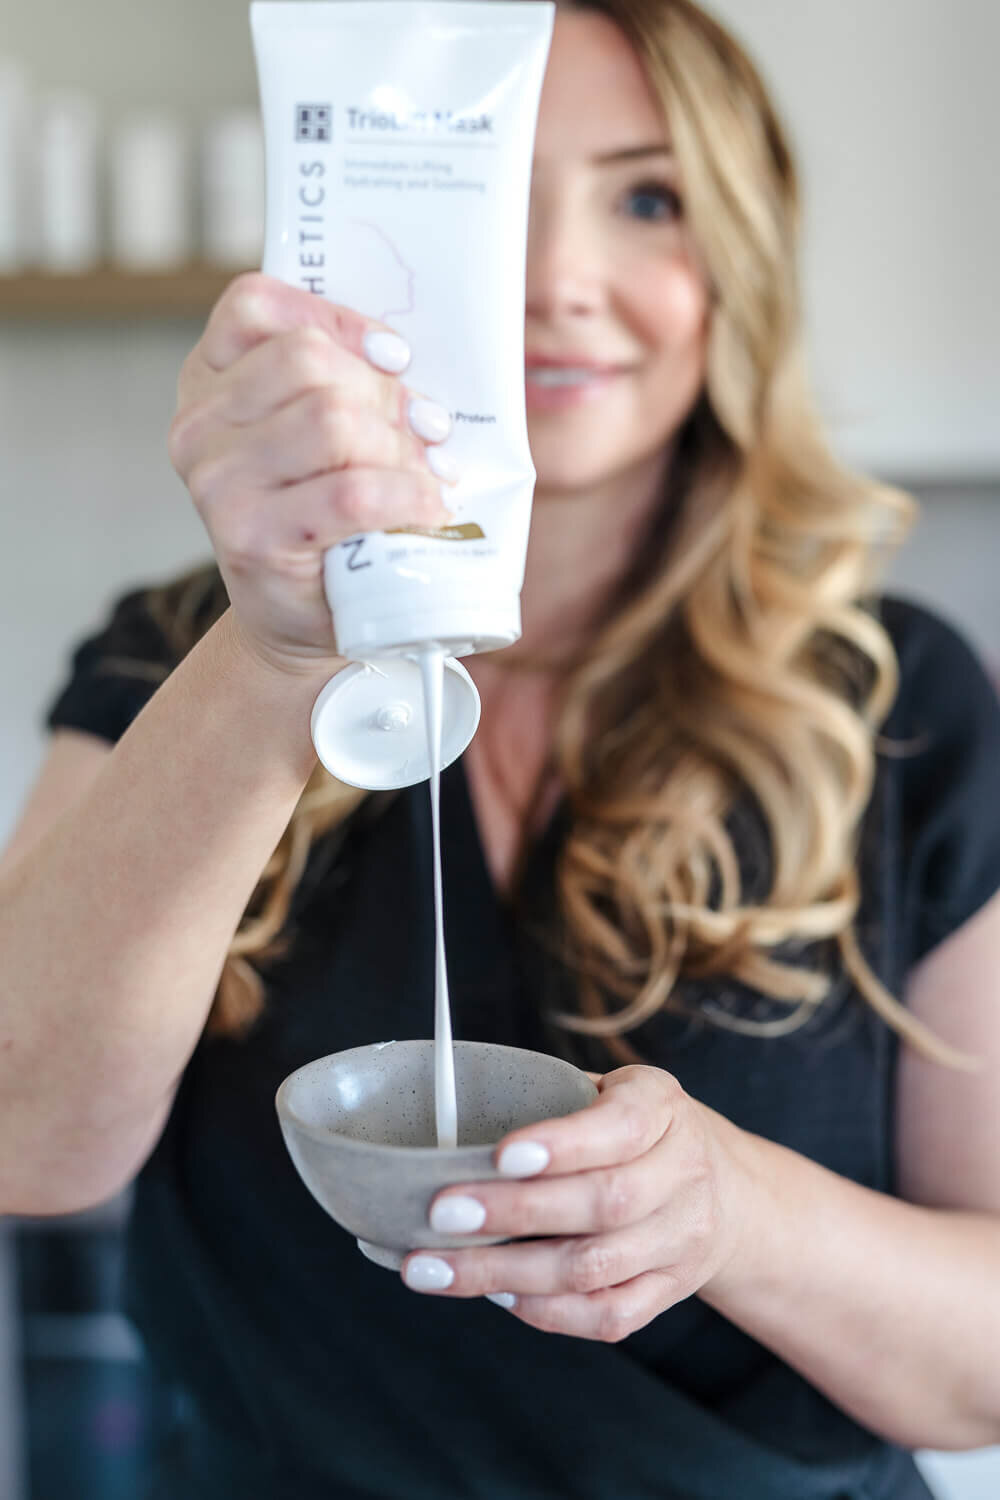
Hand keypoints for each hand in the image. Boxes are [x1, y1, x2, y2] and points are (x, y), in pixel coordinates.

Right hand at [167, 272, 456, 677]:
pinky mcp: (250, 537)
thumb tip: (409, 358)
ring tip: (426, 474)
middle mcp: (198, 426)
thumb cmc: (323, 517)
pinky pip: (350, 493)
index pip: (255, 306)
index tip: (393, 357)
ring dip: (399, 447)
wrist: (304, 618)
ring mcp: (216, 483)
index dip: (336, 319)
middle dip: (385, 394)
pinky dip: (406, 496)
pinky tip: (428, 506)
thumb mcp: (315, 436)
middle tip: (426, 431)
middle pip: (310, 361)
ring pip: (333, 420)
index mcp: (207, 380)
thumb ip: (338, 382)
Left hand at [401, 1066, 758, 1341]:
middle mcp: (684, 1175)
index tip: (499, 1154)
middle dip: (514, 1213)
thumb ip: (553, 1100)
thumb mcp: (614, 1088)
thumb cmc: (638, 1128)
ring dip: (506, 1274)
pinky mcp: (670, 1293)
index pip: (619, 1128)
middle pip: (602, 1205)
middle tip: (441, 1213)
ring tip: (435, 1268)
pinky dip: (544, 1311)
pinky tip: (494, 1295)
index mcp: (663, 1109)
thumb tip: (447, 1127)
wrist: (727, 1190)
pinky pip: (606, 1316)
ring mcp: (680, 1241)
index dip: (561, 1145)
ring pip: (594, 1269)